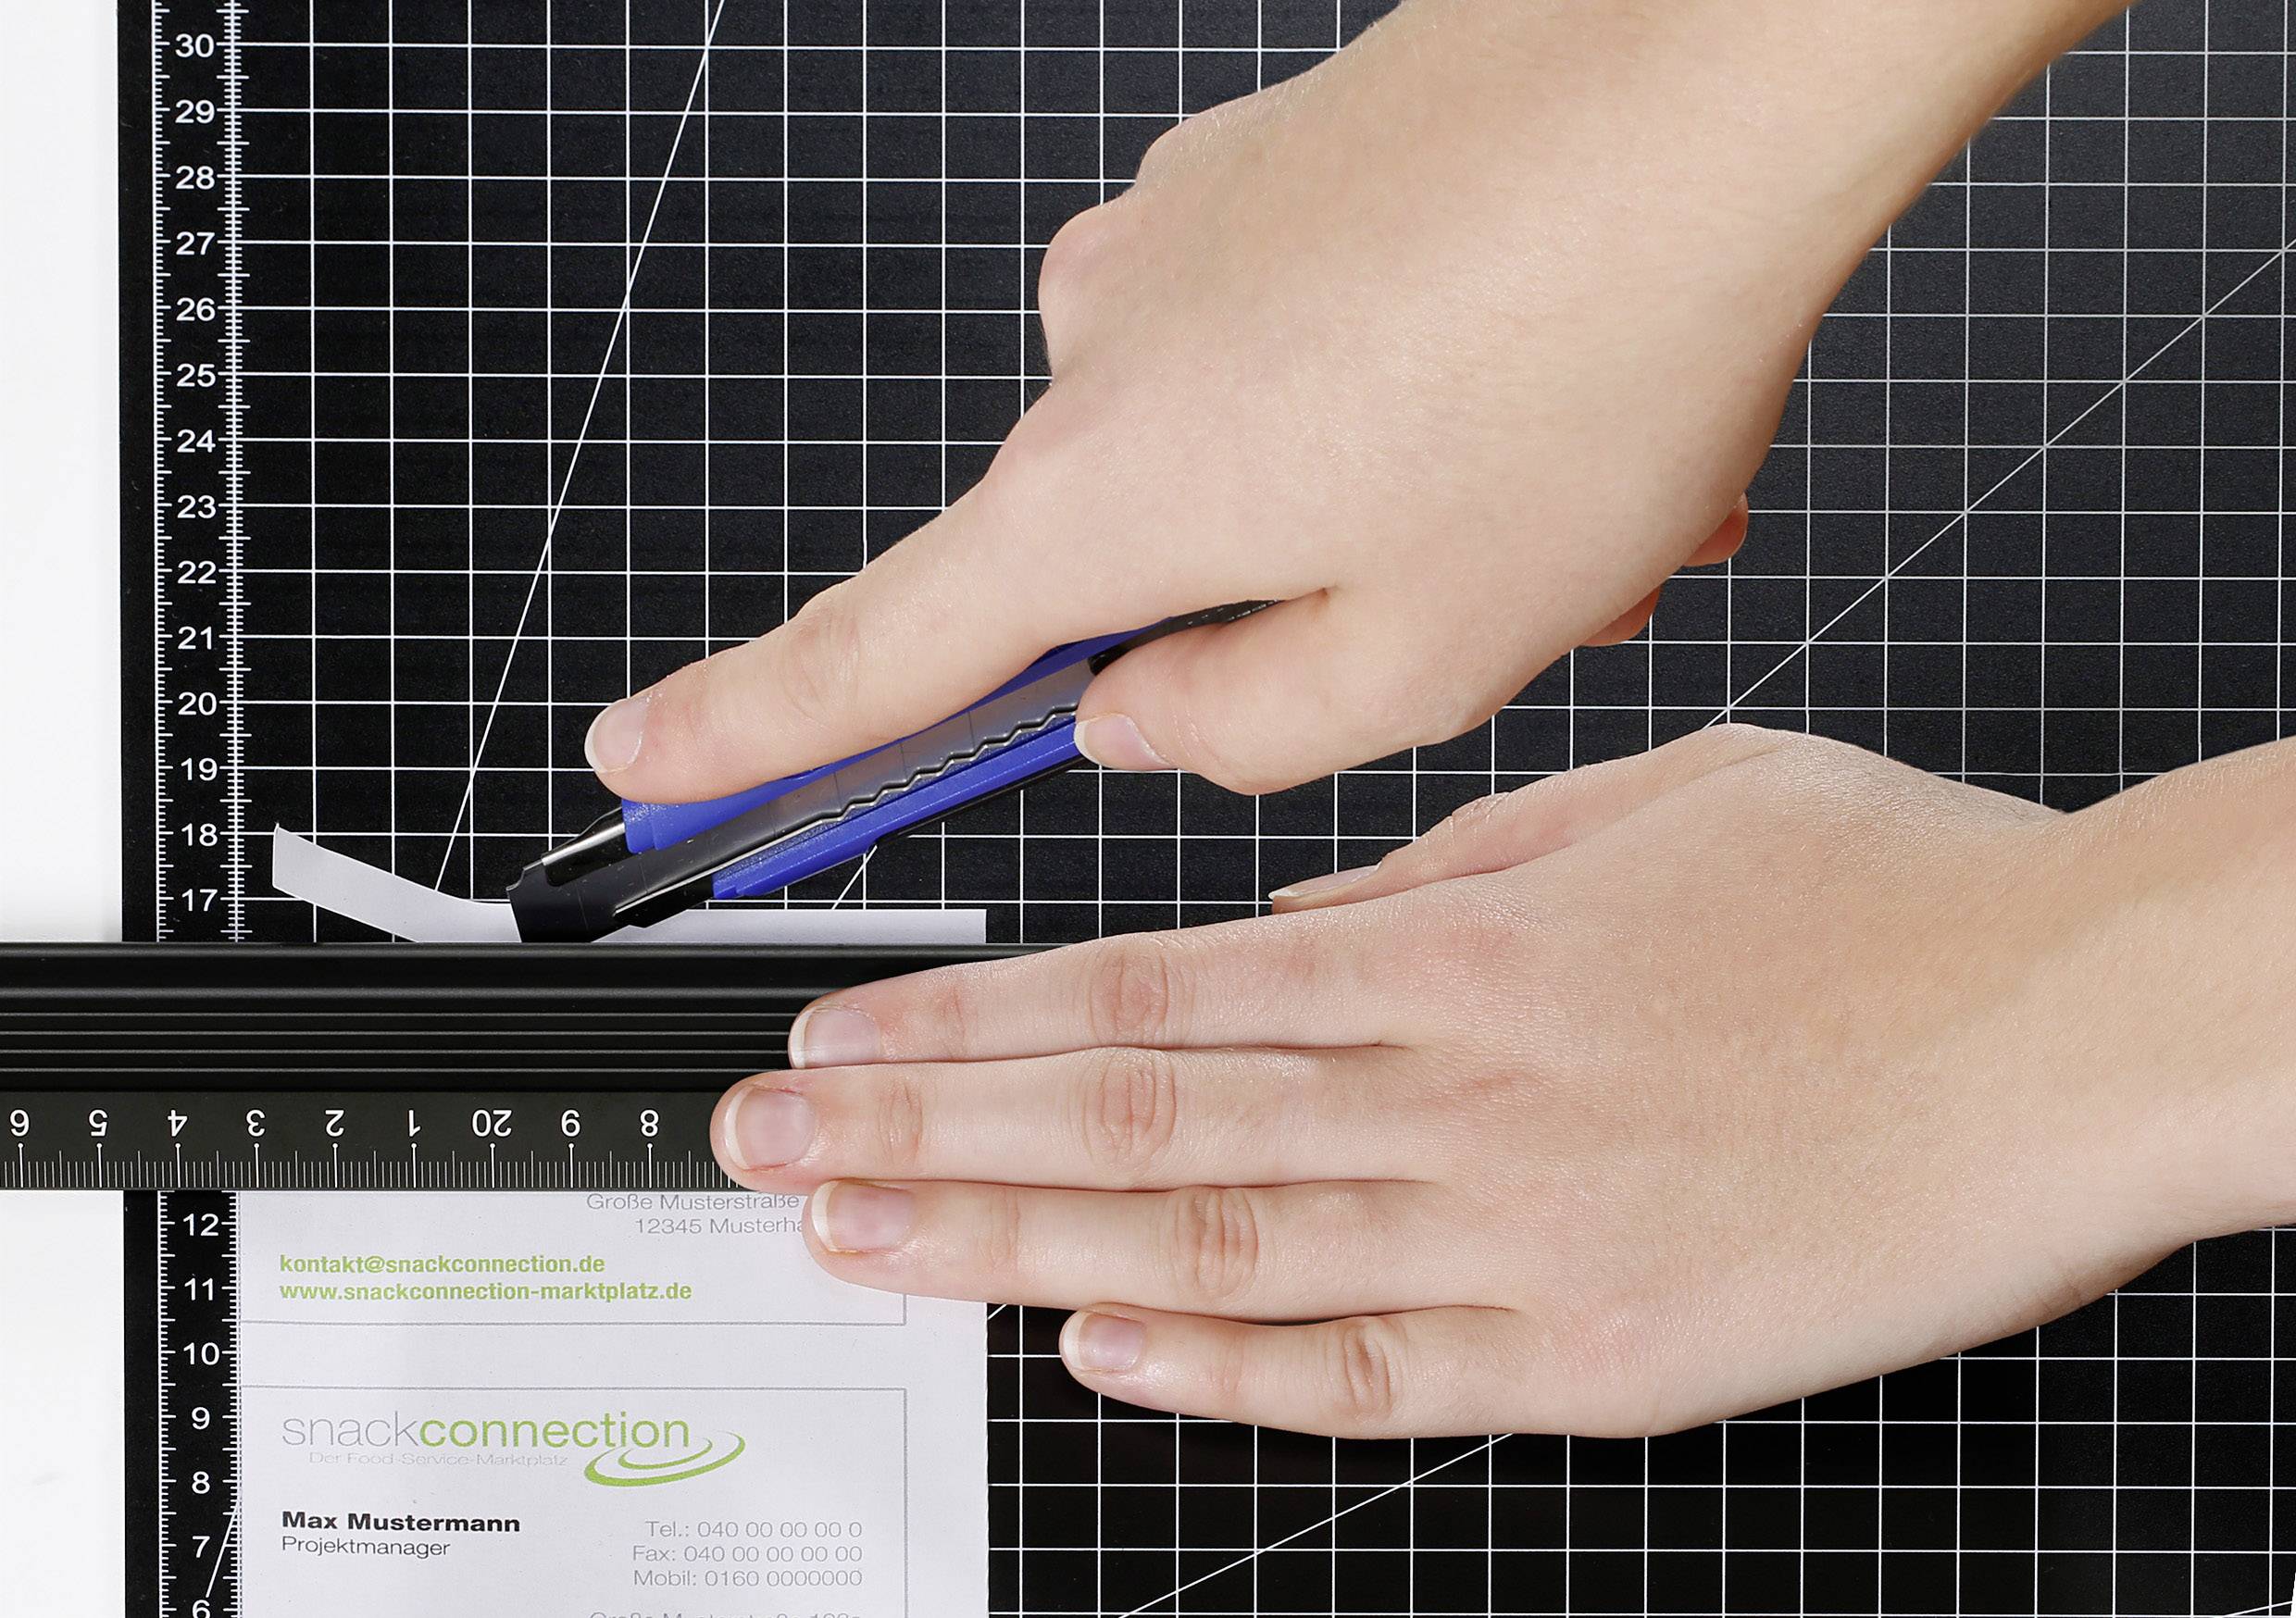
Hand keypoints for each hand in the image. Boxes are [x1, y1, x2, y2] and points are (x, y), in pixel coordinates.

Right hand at [587, 0, 2114, 803]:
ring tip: (1555, 488)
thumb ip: (1240, 730)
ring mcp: (1173, 241)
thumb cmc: (1596, 348)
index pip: (870, 656)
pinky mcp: (1255, 172)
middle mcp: (1101, 349)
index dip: (750, 726)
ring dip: (1387, 509)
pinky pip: (1308, 346)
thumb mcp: (1426, 657)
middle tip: (1480, 599)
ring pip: (1251, 461)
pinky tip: (1545, 385)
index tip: (652, 761)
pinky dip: (1414, 401)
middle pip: (1127, 569)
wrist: (1717, 65)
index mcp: (1103, 496)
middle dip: (1293, 616)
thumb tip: (1140, 708)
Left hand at [708, 726, 2295, 1437]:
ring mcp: (1506, 1228)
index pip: (1142, 984)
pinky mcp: (1587, 1355)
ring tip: (852, 1235)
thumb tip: (1297, 923)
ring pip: (1201, 1234)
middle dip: (919, 1126)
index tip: (837, 1029)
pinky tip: (1090, 1349)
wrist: (2079, 1023)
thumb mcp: (1640, 803)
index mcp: (1449, 944)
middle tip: (761, 1141)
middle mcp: (1444, 1085)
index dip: (968, 1013)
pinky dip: (1218, 1366)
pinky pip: (1365, 1367)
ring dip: (1004, 1236)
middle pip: (1126, 1110)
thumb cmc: (1881, 894)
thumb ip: (1446, 871)